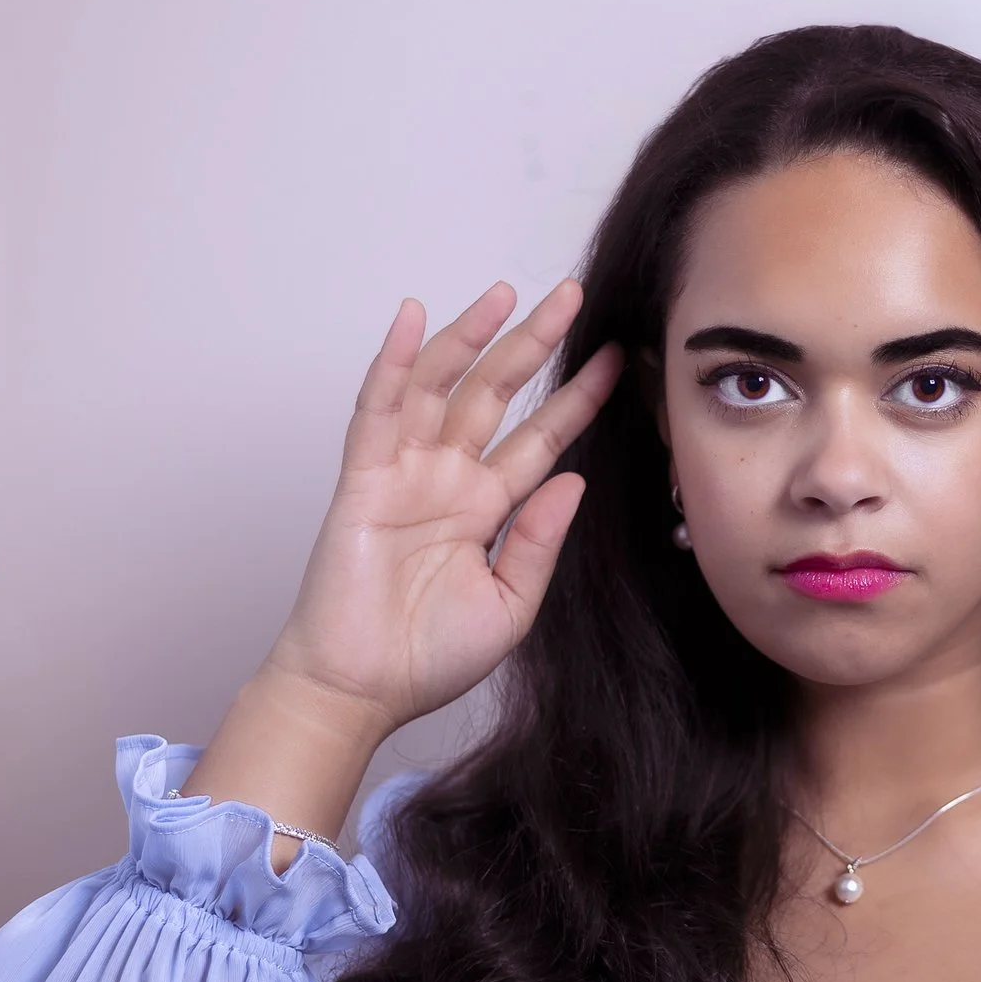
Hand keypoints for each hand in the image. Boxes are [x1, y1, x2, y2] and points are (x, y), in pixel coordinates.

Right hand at [261, 279, 621, 742]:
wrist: (362, 689)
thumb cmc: (428, 656)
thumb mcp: (512, 604)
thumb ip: (541, 541)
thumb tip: (574, 478)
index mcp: (488, 508)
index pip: (541, 438)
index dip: (576, 398)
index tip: (617, 361)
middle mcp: (448, 480)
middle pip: (497, 396)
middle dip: (534, 345)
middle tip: (572, 296)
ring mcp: (405, 474)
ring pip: (440, 387)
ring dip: (470, 338)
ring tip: (505, 292)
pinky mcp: (363, 480)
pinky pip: (378, 410)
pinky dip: (393, 362)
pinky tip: (414, 318)